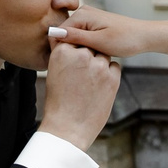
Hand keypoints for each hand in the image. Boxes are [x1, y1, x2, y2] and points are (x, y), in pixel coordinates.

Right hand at [39, 36, 121, 150]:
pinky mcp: (112, 78)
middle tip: (82, 74)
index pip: (74, 39)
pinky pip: (114, 66)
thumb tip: (67, 40)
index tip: (74, 62)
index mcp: (63, 52)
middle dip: (88, 56)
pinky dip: (109, 73)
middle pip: (90, 46)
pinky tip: (99, 86)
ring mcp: (99, 67)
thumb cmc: (58, 102)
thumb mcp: (54, 73)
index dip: (76, 49)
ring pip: (103, 55)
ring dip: (99, 64)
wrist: (68, 127)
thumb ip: (63, 54)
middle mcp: (82, 56)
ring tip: (89, 82)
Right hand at [48, 5, 161, 61]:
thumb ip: (75, 37)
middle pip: (65, 33)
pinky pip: (81, 36)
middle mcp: (83, 11)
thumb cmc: (125, 40)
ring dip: (77, 48)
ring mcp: (89, 17)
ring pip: (72, 36)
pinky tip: (91, 55)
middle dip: (68, 48)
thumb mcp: (98, 41)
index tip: (66, 63)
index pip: (58, 32)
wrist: (144, 36)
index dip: (59, 48)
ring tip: (86, 59)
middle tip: (79, 63)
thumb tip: (53, 33)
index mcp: (82, 14)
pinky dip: (84, 46)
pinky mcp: (94, 23)